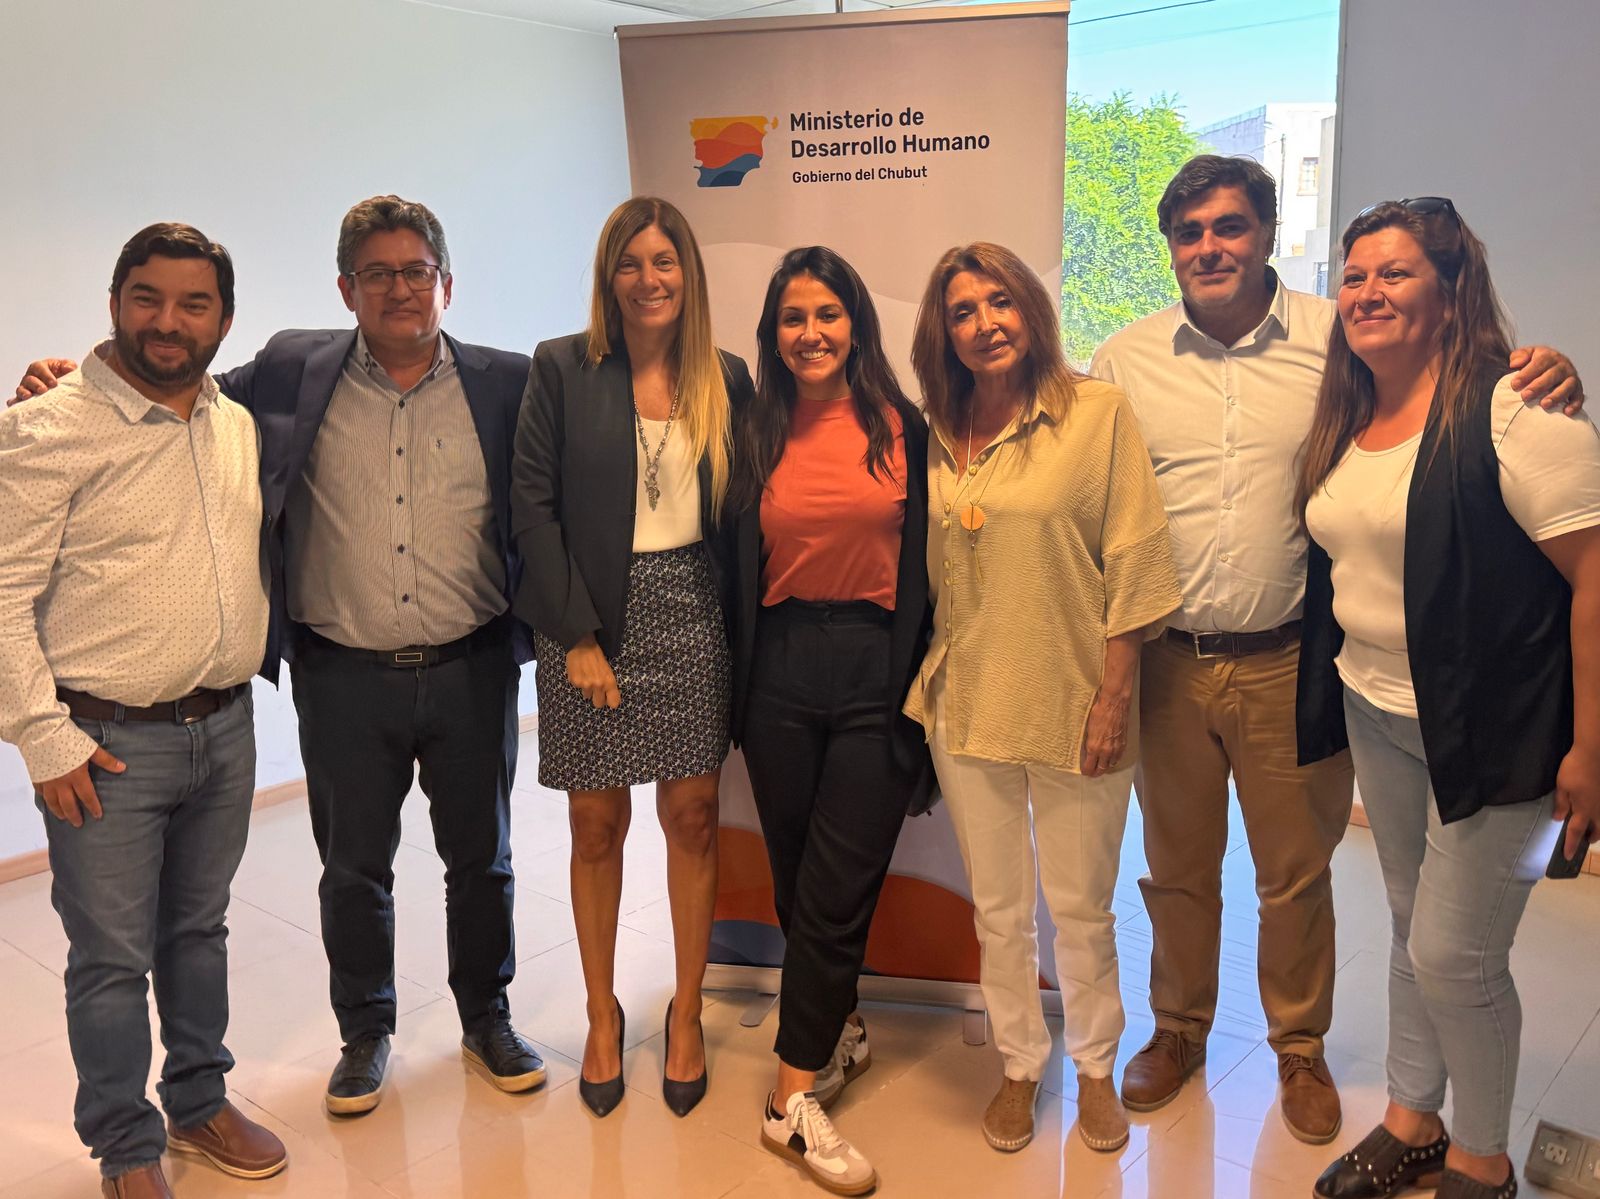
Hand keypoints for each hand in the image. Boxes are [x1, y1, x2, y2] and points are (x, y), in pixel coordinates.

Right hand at [10, 358, 76, 405]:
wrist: (64, 387)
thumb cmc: (64, 374)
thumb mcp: (68, 367)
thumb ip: (69, 365)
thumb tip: (69, 368)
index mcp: (40, 367)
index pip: (39, 368)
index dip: (45, 375)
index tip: (54, 383)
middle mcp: (31, 377)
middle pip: (29, 379)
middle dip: (35, 385)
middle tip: (43, 390)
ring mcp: (26, 388)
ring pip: (21, 389)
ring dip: (24, 393)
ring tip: (29, 397)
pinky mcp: (24, 399)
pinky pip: (16, 401)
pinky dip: (15, 403)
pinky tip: (15, 405)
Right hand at [37, 746, 125, 827]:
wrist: (41, 732)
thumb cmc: (68, 739)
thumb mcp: (90, 749)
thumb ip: (106, 760)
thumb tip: (123, 768)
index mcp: (76, 777)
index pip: (87, 796)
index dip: (93, 807)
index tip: (97, 816)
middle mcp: (60, 783)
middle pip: (68, 804)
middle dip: (74, 815)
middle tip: (78, 824)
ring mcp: (46, 781)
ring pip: (52, 801)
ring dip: (58, 811)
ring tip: (63, 817)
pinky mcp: (36, 776)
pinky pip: (40, 792)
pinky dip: (45, 799)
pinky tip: (48, 802)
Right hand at [566, 636, 620, 708]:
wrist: (582, 645)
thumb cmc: (596, 656)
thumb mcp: (608, 670)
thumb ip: (608, 684)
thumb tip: (608, 697)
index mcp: (609, 681)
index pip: (613, 703)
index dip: (611, 702)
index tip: (608, 699)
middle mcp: (598, 685)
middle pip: (599, 704)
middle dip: (598, 698)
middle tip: (596, 689)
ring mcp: (585, 685)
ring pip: (587, 696)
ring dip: (587, 689)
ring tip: (587, 676)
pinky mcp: (575, 682)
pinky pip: (578, 688)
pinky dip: (578, 682)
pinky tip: (579, 672)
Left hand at [1080, 688, 1129, 777]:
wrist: (1114, 704)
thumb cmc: (1098, 712)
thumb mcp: (1088, 729)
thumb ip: (1089, 743)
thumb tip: (1088, 751)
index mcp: (1094, 747)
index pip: (1089, 767)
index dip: (1086, 771)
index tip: (1084, 772)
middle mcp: (1106, 750)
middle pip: (1101, 769)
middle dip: (1096, 773)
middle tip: (1092, 774)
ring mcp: (1116, 748)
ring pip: (1111, 765)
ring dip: (1106, 767)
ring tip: (1101, 768)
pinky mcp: (1123, 743)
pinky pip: (1118, 757)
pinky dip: (1114, 761)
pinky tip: (1111, 760)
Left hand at [1508, 346, 1583, 414]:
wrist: (1553, 367)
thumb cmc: (1535, 363)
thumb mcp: (1527, 355)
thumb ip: (1519, 355)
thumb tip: (1515, 364)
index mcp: (1549, 356)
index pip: (1539, 363)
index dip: (1527, 374)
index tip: (1514, 385)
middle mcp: (1563, 366)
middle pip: (1553, 375)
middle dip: (1539, 386)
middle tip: (1525, 396)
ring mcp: (1571, 378)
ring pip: (1568, 386)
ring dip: (1556, 396)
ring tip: (1544, 404)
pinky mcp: (1577, 390)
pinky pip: (1578, 397)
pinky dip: (1574, 404)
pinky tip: (1566, 412)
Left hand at [1554, 743, 1599, 859]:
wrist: (1594, 753)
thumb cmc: (1574, 769)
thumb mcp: (1562, 786)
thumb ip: (1561, 804)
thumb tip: (1559, 819)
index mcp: (1583, 809)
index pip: (1575, 832)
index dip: (1571, 845)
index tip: (1568, 856)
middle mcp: (1598, 809)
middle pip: (1596, 830)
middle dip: (1591, 837)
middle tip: (1585, 840)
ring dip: (1599, 828)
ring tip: (1593, 829)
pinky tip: (1597, 812)